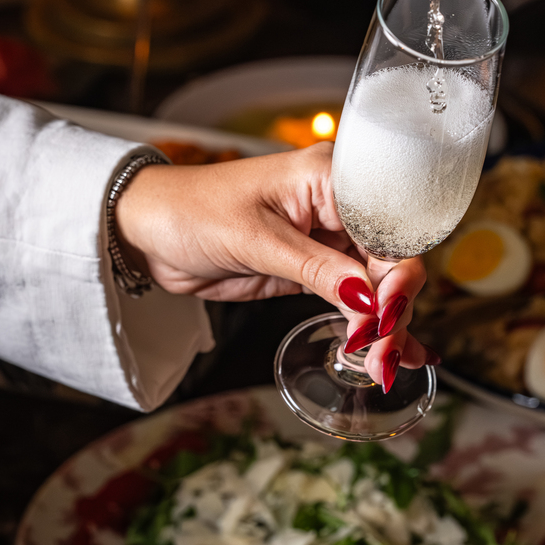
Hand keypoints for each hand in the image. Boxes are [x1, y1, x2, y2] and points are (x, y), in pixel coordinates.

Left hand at [114, 144, 430, 385]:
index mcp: (331, 178)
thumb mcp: (256, 240)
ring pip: (377, 283)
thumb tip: (367, 299)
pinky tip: (392, 353)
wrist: (149, 230)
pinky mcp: (315, 266)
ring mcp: (329, 236)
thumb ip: (317, 269)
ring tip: (386, 366)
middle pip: (390, 259)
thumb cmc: (193, 212)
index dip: (396, 276)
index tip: (384, 318)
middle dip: (393, 310)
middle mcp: (339, 204)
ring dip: (386, 325)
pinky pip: (355, 296)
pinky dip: (371, 324)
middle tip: (384, 356)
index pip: (388, 228)